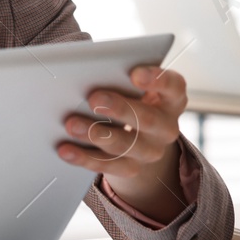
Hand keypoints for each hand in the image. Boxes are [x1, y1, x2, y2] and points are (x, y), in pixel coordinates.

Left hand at [58, 65, 188, 223]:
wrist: (134, 133)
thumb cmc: (127, 95)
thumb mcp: (129, 84)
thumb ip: (115, 76)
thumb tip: (84, 72)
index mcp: (170, 98)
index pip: (173, 87)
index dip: (157, 80)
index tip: (135, 74)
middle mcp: (166, 126)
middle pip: (149, 120)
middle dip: (119, 109)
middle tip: (94, 98)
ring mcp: (151, 150)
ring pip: (126, 146)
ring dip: (97, 135)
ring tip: (72, 125)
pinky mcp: (131, 167)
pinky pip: (108, 166)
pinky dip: (84, 157)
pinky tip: (65, 150)